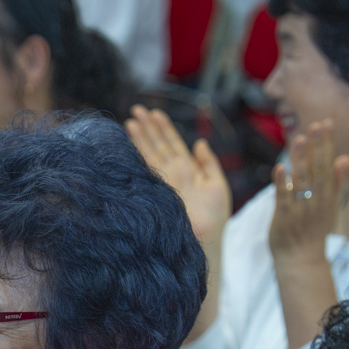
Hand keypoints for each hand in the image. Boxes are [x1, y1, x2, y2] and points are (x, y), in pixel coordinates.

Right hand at [126, 105, 230, 246]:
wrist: (206, 239)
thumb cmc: (214, 219)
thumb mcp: (218, 185)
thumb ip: (209, 163)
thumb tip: (199, 142)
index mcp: (187, 170)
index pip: (173, 145)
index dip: (164, 129)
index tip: (155, 113)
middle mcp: (173, 172)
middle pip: (159, 144)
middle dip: (148, 127)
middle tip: (137, 109)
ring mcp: (165, 179)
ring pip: (151, 151)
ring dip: (141, 135)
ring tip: (132, 119)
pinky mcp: (159, 187)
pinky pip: (147, 163)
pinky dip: (139, 150)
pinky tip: (130, 139)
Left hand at [268, 121, 347, 265]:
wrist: (301, 261)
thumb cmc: (313, 231)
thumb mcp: (330, 206)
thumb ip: (336, 182)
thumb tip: (345, 158)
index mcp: (327, 197)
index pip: (327, 166)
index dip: (326, 145)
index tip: (325, 124)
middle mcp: (316, 202)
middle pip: (317, 170)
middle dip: (317, 147)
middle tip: (316, 125)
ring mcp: (300, 210)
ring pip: (300, 182)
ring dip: (300, 160)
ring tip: (298, 138)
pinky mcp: (283, 219)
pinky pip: (283, 200)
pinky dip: (281, 185)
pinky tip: (280, 167)